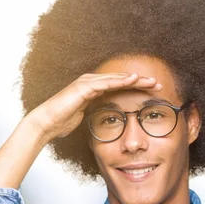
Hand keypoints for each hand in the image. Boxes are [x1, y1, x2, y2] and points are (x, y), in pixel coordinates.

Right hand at [23, 73, 161, 141]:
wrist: (46, 124)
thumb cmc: (63, 122)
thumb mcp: (87, 117)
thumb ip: (98, 113)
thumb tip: (109, 120)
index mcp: (94, 88)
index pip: (120, 86)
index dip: (137, 87)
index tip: (153, 92)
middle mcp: (92, 82)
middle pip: (121, 79)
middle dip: (141, 81)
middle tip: (158, 84)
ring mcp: (87, 82)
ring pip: (116, 78)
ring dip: (135, 79)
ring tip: (151, 81)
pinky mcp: (84, 87)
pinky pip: (106, 82)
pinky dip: (120, 80)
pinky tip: (133, 79)